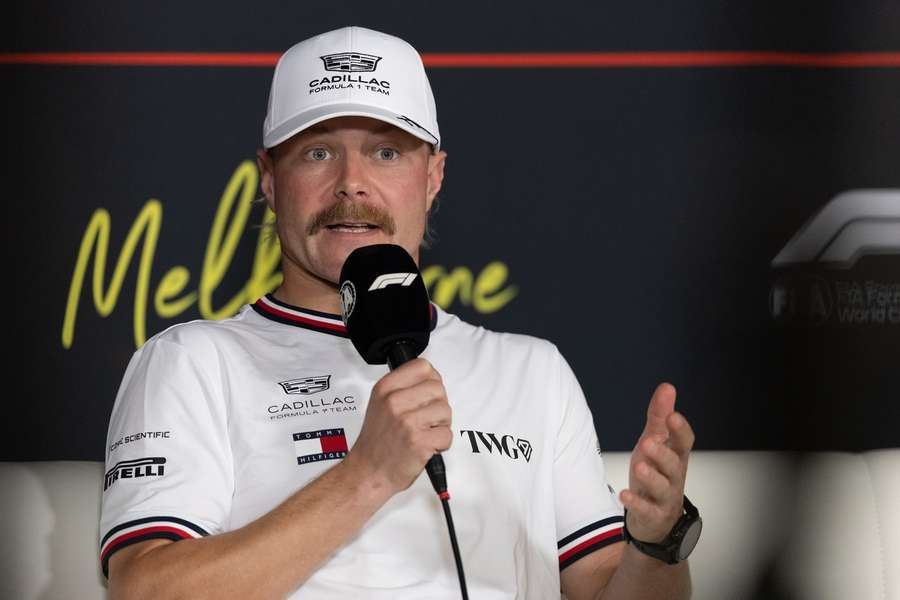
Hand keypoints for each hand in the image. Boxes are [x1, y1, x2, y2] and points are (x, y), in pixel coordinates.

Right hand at [344, 358, 452, 495]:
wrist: (368, 472)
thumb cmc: (376, 442)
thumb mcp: (380, 404)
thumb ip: (403, 388)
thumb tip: (432, 378)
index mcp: (385, 389)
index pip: (422, 366)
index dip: (431, 380)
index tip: (427, 393)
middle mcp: (394, 402)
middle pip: (438, 388)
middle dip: (437, 404)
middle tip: (426, 419)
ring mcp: (407, 422)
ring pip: (445, 410)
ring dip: (441, 424)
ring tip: (424, 433)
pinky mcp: (419, 441)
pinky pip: (447, 434)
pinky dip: (441, 443)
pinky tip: (426, 446)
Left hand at [620, 382, 694, 542]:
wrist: (654, 517)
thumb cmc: (656, 472)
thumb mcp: (655, 442)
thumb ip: (660, 417)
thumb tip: (667, 386)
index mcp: (676, 456)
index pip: (684, 442)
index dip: (680, 430)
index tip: (673, 416)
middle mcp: (674, 476)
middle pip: (673, 464)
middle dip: (662, 453)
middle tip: (648, 442)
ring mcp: (665, 497)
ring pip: (662, 487)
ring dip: (651, 477)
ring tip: (638, 466)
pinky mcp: (653, 515)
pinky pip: (646, 509)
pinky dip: (636, 503)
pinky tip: (624, 494)